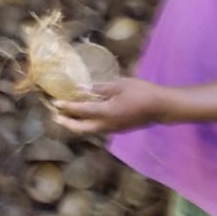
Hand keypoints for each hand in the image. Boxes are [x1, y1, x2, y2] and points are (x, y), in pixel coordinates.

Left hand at [51, 77, 166, 135]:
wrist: (161, 107)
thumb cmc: (142, 92)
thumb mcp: (120, 84)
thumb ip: (101, 87)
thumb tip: (84, 87)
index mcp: (106, 112)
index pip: (81, 111)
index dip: (67, 107)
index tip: (55, 103)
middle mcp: (107, 125)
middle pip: (81, 129)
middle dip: (66, 123)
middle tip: (55, 116)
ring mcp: (113, 129)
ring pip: (89, 131)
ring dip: (76, 125)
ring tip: (66, 118)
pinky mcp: (119, 129)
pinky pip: (98, 129)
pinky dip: (87, 124)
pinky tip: (86, 117)